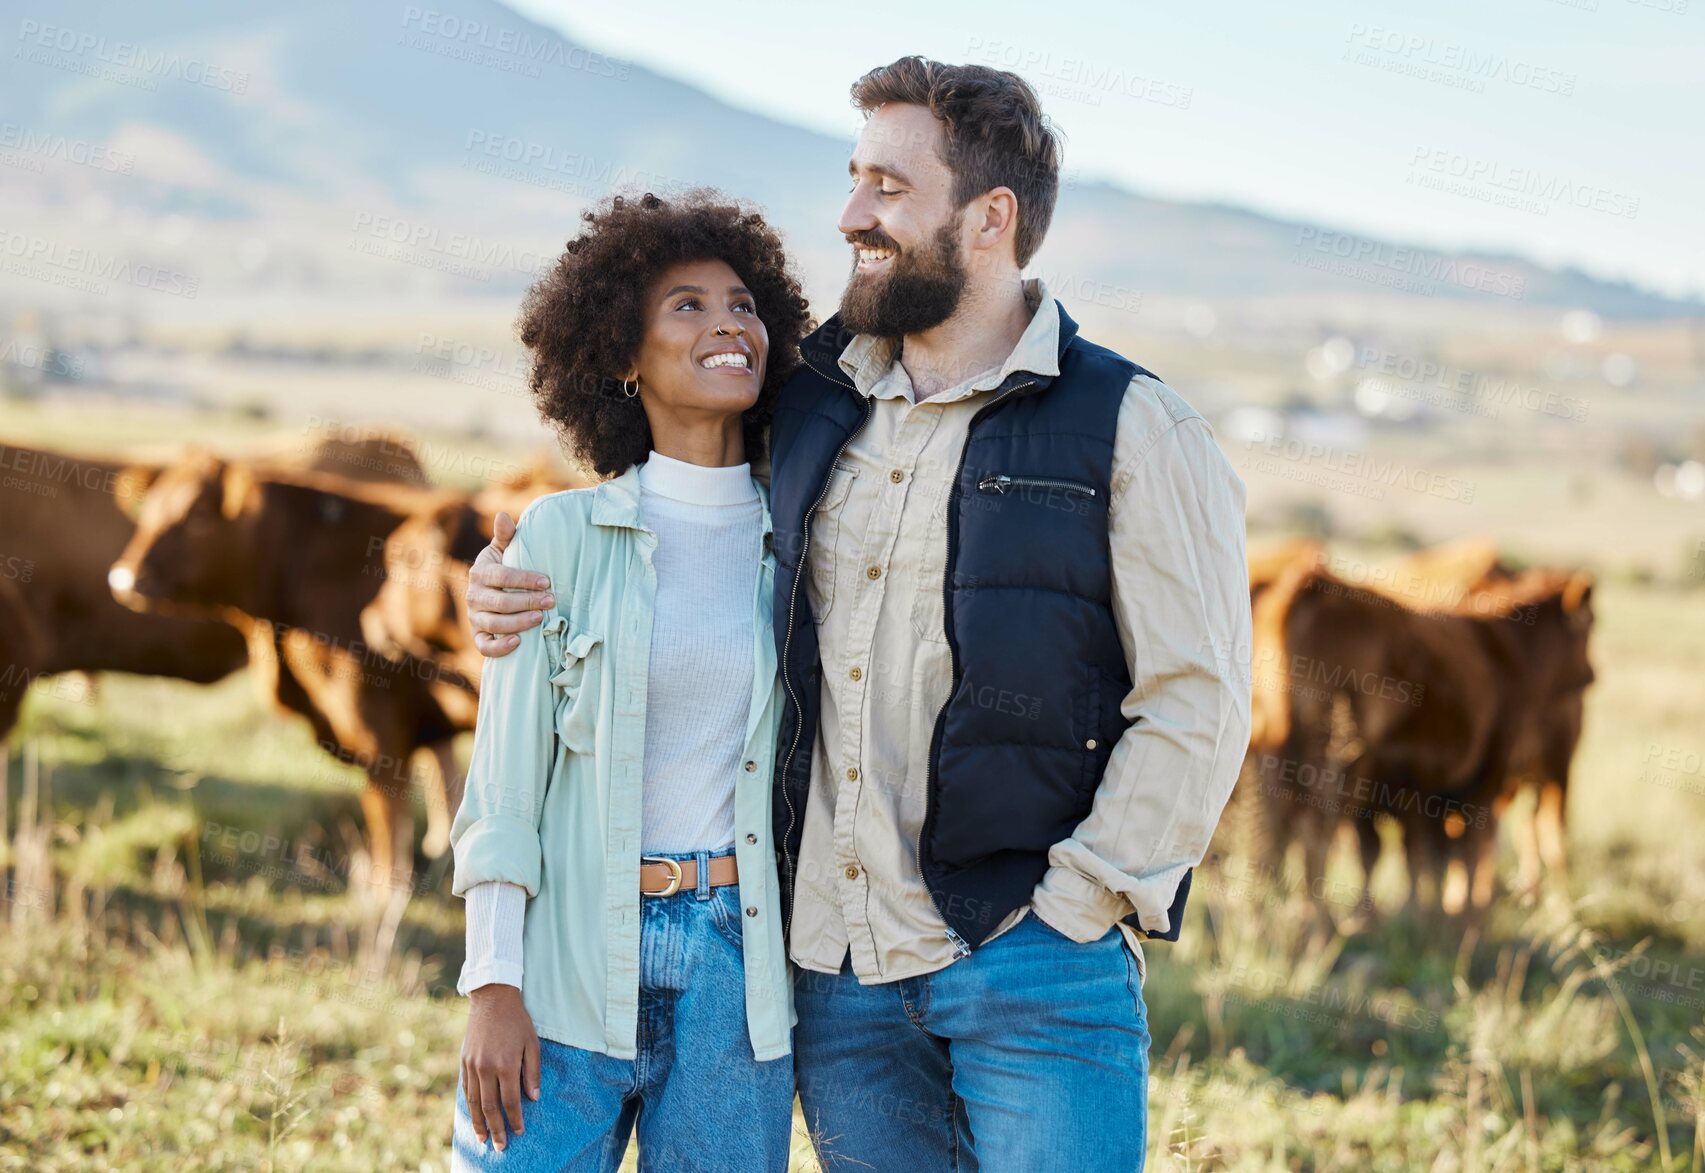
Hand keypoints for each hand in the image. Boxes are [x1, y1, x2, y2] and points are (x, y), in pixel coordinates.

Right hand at [462, 984, 540, 1149]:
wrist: (492, 999)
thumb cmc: (517, 1021)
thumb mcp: (532, 1044)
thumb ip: (532, 1072)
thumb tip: (533, 1098)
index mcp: (506, 1064)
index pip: (510, 1101)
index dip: (515, 1119)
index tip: (519, 1132)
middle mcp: (486, 1067)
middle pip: (490, 1107)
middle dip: (496, 1129)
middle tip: (500, 1147)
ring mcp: (472, 1065)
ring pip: (474, 1102)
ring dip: (479, 1123)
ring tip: (482, 1139)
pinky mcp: (464, 1061)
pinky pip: (466, 1089)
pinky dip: (470, 1106)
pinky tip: (474, 1116)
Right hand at [467, 511, 552, 657]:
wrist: (493, 592)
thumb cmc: (504, 566)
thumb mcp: (504, 549)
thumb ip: (506, 535)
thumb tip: (503, 514)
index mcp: (479, 572)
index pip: (501, 576)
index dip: (524, 579)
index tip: (547, 582)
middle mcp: (473, 596)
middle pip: (499, 602)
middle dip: (527, 601)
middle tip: (552, 601)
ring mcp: (474, 617)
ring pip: (493, 624)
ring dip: (518, 622)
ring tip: (540, 618)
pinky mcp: (478, 636)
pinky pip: (484, 646)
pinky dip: (499, 647)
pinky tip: (519, 642)